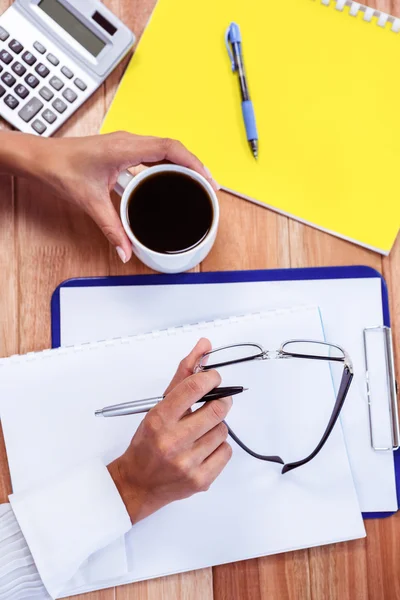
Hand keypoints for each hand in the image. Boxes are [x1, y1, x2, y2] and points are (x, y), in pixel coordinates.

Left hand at [3, 131, 218, 262]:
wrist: (41, 158)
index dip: (193, 163)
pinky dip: (167, 167)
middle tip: (209, 186)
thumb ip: (112, 228)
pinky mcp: (122, 152)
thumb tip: (126, 249)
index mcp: (126, 148)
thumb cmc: (60, 168)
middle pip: (173, 149)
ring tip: (196, 183)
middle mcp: (129, 142)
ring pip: (164, 151)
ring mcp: (126, 146)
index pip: (170, 148)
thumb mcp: (90, 202)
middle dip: (194, 166)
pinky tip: (170, 181)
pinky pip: (152, 156)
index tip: (207, 179)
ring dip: (182, 165)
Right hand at [108, 339, 232, 523]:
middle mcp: (172, 441)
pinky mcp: (201, 480)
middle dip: (220, 402)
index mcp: (159, 419)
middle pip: (216, 409)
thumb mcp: (158, 407)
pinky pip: (226, 451)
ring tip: (201, 431)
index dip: (210, 377)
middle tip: (214, 403)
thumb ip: (183, 377)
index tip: (213, 378)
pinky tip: (204, 448)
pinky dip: (219, 447)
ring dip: (216, 426)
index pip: (193, 387)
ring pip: (223, 430)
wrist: (138, 484)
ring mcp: (188, 463)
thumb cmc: (148, 442)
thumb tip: (204, 347)